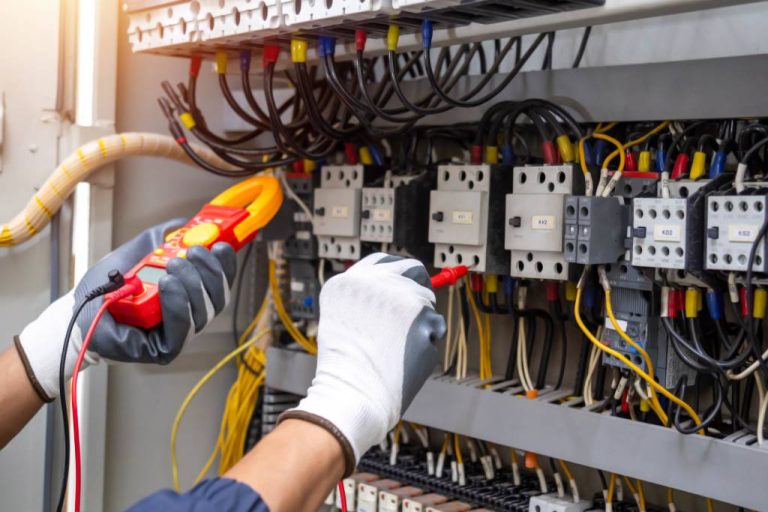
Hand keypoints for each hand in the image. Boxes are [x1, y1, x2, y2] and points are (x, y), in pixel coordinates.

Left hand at [15, 218, 235, 401]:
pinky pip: (182, 329)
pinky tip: (168, 286)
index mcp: (192, 292)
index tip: (222, 244)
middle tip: (192, 252)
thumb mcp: (142, 251)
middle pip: (219, 297)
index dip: (226, 264)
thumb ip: (165, 237)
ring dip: (192, 284)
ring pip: (203, 312)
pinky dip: (178, 304)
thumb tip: (186, 223)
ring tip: (172, 267)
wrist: (79, 308)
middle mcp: (190, 314)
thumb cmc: (109, 286)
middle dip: (210, 272)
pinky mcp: (164, 349)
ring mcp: (179, 334)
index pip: (221, 280)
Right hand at [281, 253, 445, 475]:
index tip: (406, 280)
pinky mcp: (424, 318)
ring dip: (421, 322)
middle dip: (420, 287)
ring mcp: (402, 298)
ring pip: (427, 303)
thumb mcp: (342, 318)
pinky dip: (427, 342)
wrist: (353, 394)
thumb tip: (398, 290)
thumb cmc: (345, 368)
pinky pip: (435, 327)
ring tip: (397, 349)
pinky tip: (408, 357)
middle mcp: (375, 283)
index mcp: (349, 282)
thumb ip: (366, 298)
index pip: (383, 261)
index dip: (398, 271)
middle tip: (418, 307)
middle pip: (413, 270)